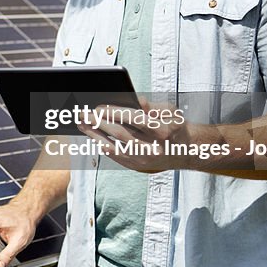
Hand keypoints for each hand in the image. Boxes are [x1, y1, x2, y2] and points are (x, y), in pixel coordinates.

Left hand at [79, 99, 194, 171]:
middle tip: (84, 112)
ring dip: (94, 134)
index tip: (99, 106)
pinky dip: (101, 145)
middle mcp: (153, 149)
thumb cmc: (175, 127)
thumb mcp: (170, 112)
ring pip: (113, 147)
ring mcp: (144, 161)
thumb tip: (135, 99)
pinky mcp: (136, 167)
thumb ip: (152, 106)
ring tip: (82, 123)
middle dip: (99, 122)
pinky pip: (114, 156)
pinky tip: (92, 136)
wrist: (185, 151)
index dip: (115, 112)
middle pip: (120, 134)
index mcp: (163, 132)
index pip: (135, 120)